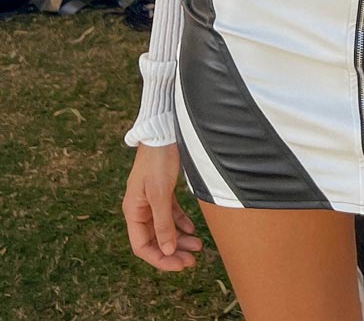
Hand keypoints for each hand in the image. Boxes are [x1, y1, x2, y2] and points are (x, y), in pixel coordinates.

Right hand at [122, 142, 202, 270]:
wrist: (163, 132)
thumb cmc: (157, 161)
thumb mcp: (160, 194)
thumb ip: (163, 223)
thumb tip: (168, 250)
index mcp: (133, 211)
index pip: (143, 246)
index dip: (160, 259)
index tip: (179, 265)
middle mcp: (140, 208)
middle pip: (155, 239)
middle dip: (173, 252)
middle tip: (192, 261)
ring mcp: (151, 200)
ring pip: (165, 228)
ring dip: (180, 239)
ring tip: (198, 247)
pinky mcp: (163, 191)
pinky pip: (171, 214)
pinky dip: (181, 223)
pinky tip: (193, 230)